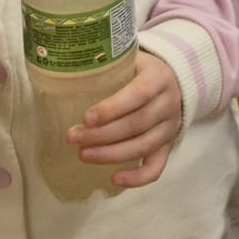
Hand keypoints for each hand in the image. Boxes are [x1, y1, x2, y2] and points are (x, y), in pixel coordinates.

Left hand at [69, 51, 182, 187]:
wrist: (172, 81)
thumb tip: (66, 71)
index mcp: (159, 78)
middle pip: (136, 124)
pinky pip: (156, 167)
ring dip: (111, 154)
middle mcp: (169, 103)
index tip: (86, 118)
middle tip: (72, 138)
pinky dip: (137, 178)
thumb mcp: (129, 59)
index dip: (112, 108)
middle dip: (102, 135)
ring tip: (83, 155)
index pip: (139, 94)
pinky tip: (114, 179)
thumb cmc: (139, 70)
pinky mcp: (168, 146)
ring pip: (143, 146)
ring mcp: (170, 127)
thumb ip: (107, 64)